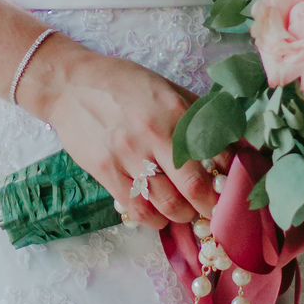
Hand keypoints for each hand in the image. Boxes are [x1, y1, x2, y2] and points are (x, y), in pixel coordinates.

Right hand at [16, 34, 217, 228]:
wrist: (70, 84)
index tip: (234, 187)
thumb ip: (196, 114)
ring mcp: (128, 156)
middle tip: (215, 210)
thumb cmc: (123, 84)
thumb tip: (230, 141)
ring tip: (187, 212)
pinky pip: (137, 209)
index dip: (231, 176)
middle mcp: (155, 135)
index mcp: (176, 111)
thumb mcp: (166, 88)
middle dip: (211, 206)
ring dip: (184, 215)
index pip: (217, 154)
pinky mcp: (106, 172)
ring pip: (168, 205)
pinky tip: (159, 215)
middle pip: (195, 187)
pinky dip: (154, 220)